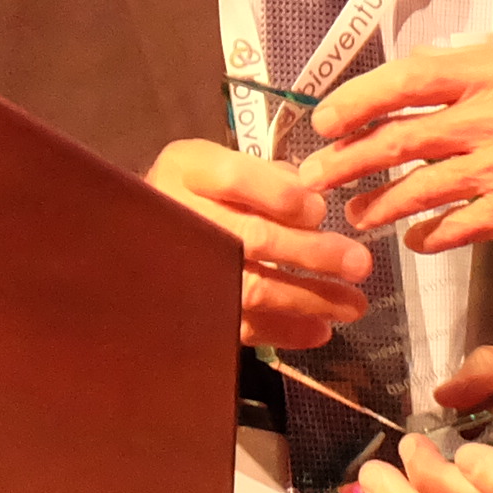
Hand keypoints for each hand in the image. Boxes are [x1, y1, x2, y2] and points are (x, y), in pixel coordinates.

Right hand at [143, 138, 370, 348]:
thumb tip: (313, 202)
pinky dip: (284, 331)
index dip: (281, 196)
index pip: (235, 179)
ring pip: (251, 287)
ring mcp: (182, 269)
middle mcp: (180, 217)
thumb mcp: (220, 161)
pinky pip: (240, 325)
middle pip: (252, 237)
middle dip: (312, 253)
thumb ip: (266, 175)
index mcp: (188, 169)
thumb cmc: (193, 190)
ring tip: (353, 304)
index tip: (319, 210)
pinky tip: (320, 330)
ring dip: (309, 298)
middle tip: (359, 263)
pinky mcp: (191, 310)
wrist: (133, 232)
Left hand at [300, 47, 492, 252]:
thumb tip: (438, 80)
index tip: (326, 117)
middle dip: (346, 160)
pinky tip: (416, 240)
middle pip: (396, 138)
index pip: (406, 80)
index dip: (358, 98)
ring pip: (415, 189)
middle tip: (313, 176)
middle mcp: (488, 117)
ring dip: (377, 204)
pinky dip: (428, 236)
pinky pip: (455, 228)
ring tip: (356, 215)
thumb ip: (487, 73)